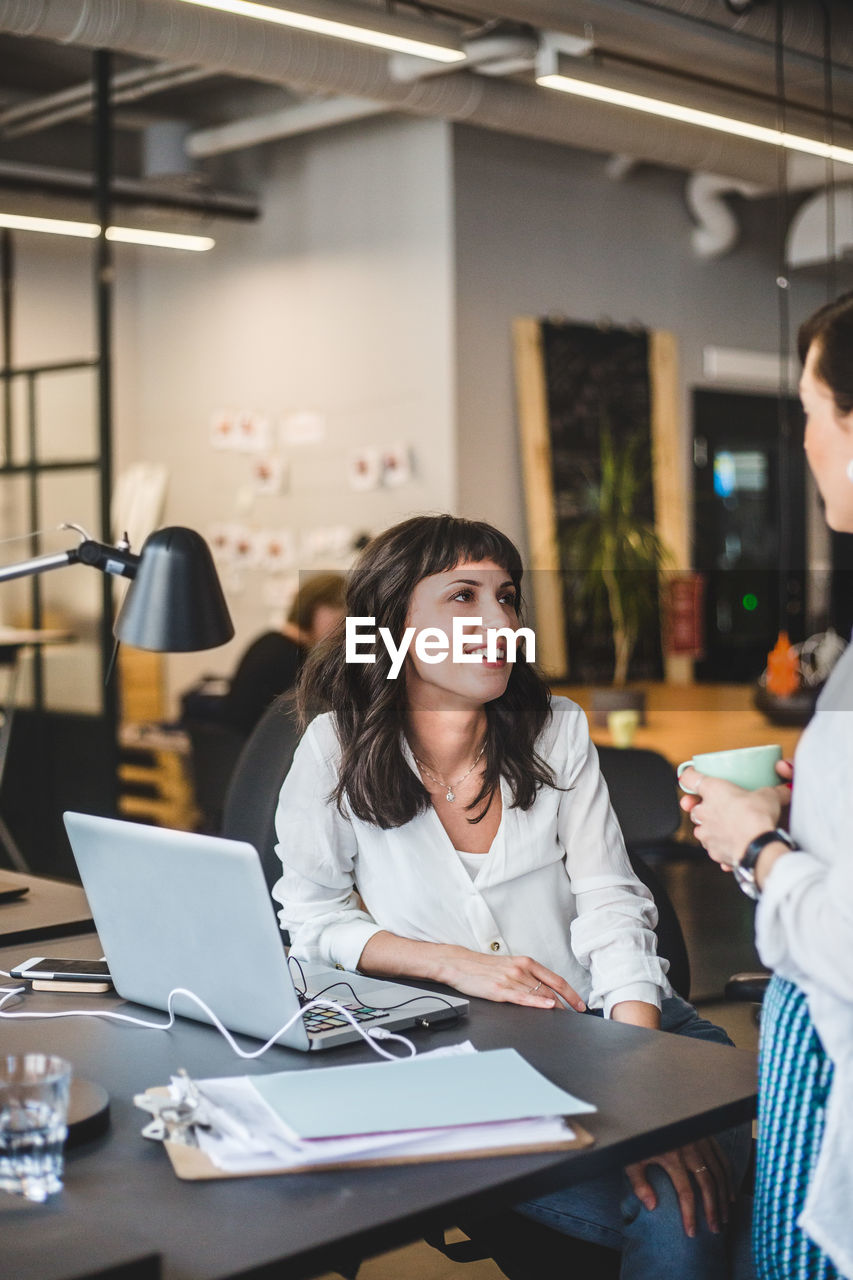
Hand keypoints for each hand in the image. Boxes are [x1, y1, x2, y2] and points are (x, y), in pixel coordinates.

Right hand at [435, 945, 585, 1010]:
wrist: (459, 964)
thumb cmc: (483, 967)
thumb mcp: (509, 966)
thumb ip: (526, 976)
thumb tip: (543, 991)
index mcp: (525, 963)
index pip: (555, 979)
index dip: (571, 992)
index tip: (580, 1004)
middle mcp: (521, 969)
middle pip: (551, 989)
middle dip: (568, 1003)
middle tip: (578, 1013)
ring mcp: (511, 979)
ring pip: (540, 995)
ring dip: (555, 1008)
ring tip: (566, 1018)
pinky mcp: (500, 989)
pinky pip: (523, 997)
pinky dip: (538, 1002)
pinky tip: (548, 1007)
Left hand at [625, 1136, 732, 1236]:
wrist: (648, 1104)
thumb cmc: (640, 1133)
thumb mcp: (632, 1157)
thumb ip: (639, 1182)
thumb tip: (652, 1207)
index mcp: (672, 1156)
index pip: (685, 1192)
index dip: (690, 1214)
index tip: (692, 1232)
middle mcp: (690, 1149)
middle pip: (707, 1184)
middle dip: (713, 1209)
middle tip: (715, 1229)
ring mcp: (701, 1140)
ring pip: (719, 1173)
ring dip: (723, 1196)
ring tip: (725, 1217)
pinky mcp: (706, 1134)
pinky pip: (723, 1158)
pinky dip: (729, 1177)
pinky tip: (730, 1193)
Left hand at [679, 768, 788, 867]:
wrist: (758, 847)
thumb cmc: (758, 818)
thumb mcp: (770, 796)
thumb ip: (775, 791)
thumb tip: (785, 789)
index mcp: (712, 790)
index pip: (688, 778)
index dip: (689, 776)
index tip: (692, 775)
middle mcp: (704, 811)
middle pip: (693, 806)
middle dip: (701, 806)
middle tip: (715, 806)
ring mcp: (705, 832)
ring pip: (700, 828)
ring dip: (710, 827)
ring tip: (727, 827)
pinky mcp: (712, 850)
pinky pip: (712, 847)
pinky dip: (721, 846)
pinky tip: (733, 845)